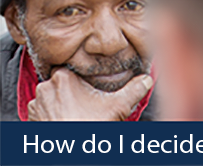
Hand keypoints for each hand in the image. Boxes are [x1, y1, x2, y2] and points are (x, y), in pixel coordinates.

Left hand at [28, 68, 152, 120]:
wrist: (71, 156)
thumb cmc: (89, 128)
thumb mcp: (116, 108)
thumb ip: (132, 90)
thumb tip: (146, 79)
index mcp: (63, 78)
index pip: (74, 69)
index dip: (83, 79)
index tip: (90, 89)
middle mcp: (45, 87)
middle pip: (64, 83)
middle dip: (75, 91)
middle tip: (86, 104)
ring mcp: (37, 103)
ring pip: (53, 95)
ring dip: (63, 102)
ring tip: (76, 113)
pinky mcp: (33, 117)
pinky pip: (44, 108)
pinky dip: (53, 112)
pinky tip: (66, 120)